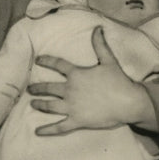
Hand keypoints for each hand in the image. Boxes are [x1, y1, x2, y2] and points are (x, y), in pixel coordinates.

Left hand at [28, 26, 154, 135]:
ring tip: (33, 104)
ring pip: (49, 106)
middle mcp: (70, 90)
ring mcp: (71, 107)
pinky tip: (37, 131)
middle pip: (48, 88)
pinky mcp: (76, 121)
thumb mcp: (109, 60)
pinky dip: (47, 130)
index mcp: (76, 74)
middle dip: (37, 88)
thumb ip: (100, 44)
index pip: (57, 65)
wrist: (128, 102)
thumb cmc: (118, 81)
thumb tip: (97, 27)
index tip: (38, 60)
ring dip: (39, 104)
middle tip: (30, 89)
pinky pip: (59, 126)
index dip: (46, 61)